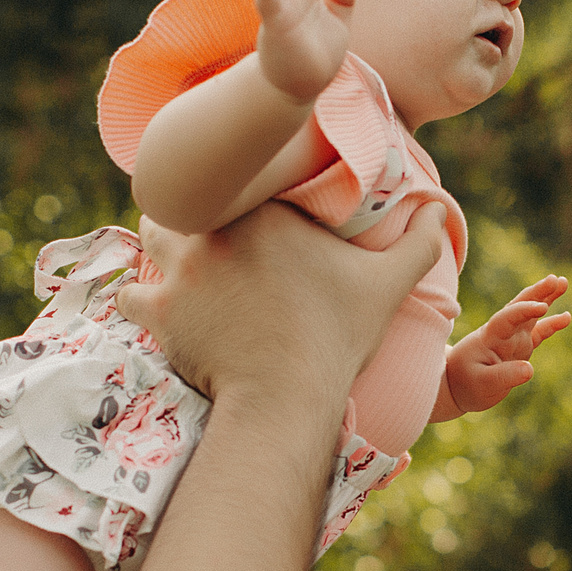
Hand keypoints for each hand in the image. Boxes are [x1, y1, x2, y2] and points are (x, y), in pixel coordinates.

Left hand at [117, 201, 445, 405]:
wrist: (286, 395)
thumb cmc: (336, 337)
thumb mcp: (387, 287)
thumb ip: (418, 243)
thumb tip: (442, 210)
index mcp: (266, 207)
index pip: (239, 175)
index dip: (239, 186)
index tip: (247, 203)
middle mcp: (216, 226)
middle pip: (190, 198)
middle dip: (196, 211)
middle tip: (211, 233)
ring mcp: (181, 267)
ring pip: (151, 235)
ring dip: (162, 247)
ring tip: (181, 265)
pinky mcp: (158, 308)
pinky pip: (130, 291)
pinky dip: (140, 298)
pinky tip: (156, 305)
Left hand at [438, 276, 570, 417]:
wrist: (457, 385)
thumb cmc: (467, 383)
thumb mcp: (482, 384)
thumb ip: (504, 377)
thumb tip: (530, 369)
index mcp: (490, 337)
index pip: (508, 318)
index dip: (524, 311)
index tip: (542, 307)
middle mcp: (503, 333)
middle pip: (520, 306)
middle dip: (537, 292)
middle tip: (555, 279)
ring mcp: (512, 338)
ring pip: (531, 314)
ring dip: (546, 298)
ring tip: (563, 282)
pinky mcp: (520, 347)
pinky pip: (538, 333)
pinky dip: (551, 324)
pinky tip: (566, 316)